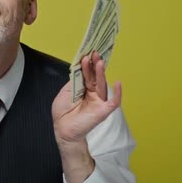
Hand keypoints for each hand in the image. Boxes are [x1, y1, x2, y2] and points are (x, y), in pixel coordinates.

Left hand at [51, 51, 121, 182]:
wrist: (63, 129)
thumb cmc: (62, 112)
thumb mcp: (65, 92)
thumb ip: (74, 81)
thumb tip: (80, 68)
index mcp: (83, 88)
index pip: (87, 73)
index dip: (87, 64)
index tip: (87, 52)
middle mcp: (92, 93)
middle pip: (95, 76)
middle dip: (94, 64)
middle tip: (94, 53)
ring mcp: (98, 101)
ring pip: (102, 84)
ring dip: (101, 73)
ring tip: (98, 61)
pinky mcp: (103, 110)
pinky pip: (113, 102)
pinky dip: (118, 93)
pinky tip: (118, 83)